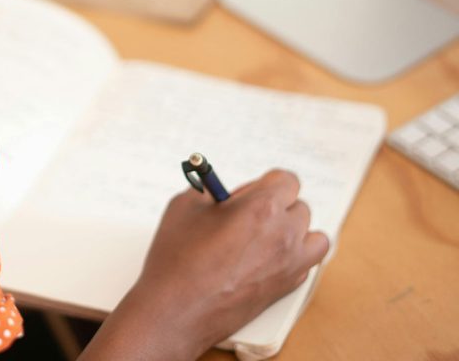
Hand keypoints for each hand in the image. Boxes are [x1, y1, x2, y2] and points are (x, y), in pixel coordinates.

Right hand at [80, 169, 328, 360]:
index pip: (288, 180)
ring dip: (295, 231)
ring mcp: (289, 265)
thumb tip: (220, 191)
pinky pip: (306, 263)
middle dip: (276, 205)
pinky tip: (266, 257)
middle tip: (247, 213)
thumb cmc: (178, 258)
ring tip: (266, 234)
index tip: (250, 190)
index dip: (267, 182)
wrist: (177, 310)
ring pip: (314, 237)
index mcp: (262, 207)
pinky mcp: (286, 289)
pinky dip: (293, 256)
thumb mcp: (186, 205)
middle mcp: (283, 235)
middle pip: (300, 207)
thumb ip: (210, 191)